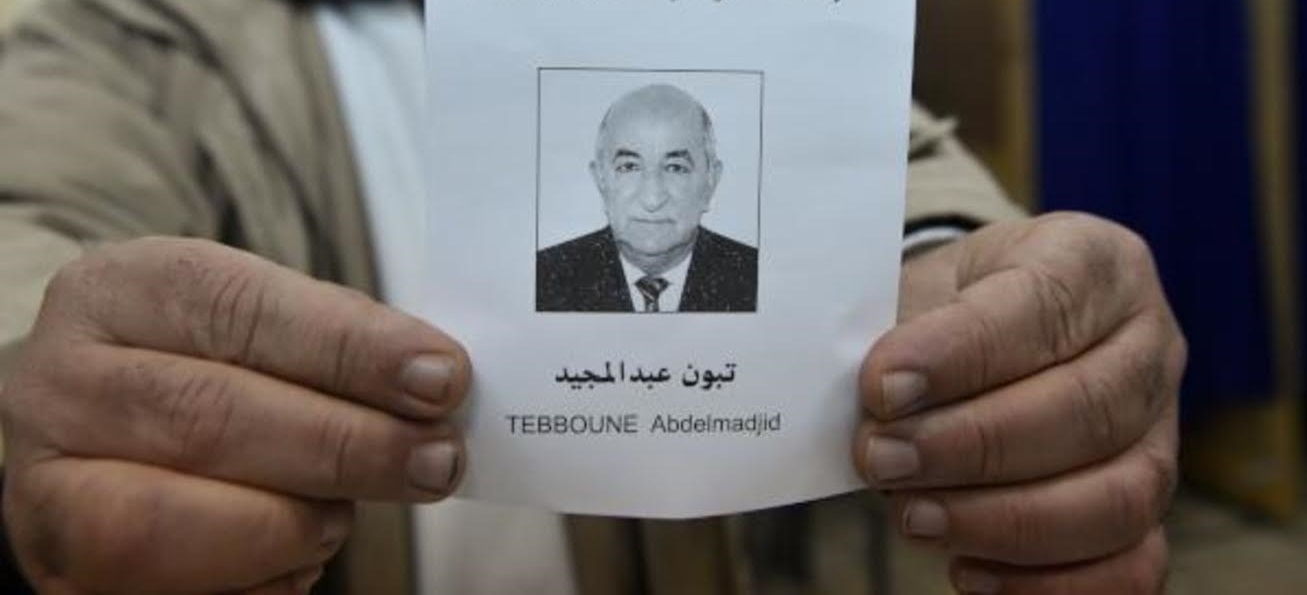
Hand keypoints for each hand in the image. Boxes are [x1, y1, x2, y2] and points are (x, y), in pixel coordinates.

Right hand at [0, 238, 470, 593]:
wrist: (99, 435)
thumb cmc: (205, 368)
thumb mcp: (256, 326)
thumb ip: (337, 345)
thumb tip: (436, 384)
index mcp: (118, 292)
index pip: (239, 308)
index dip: (348, 347)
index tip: (441, 378)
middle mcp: (62, 382)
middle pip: (210, 414)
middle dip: (345, 444)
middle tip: (435, 461)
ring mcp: (47, 485)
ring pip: (168, 520)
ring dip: (291, 523)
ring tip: (343, 514)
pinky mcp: (63, 572)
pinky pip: (172, 592)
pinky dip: (260, 578)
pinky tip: (298, 553)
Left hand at [856, 213, 1184, 593]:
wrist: (978, 330)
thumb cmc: (947, 308)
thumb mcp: (920, 289)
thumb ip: (900, 337)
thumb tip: (877, 412)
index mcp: (1093, 261)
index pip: (1043, 305)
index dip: (961, 354)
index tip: (882, 387)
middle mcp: (1147, 343)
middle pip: (1087, 408)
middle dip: (971, 446)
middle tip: (882, 458)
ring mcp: (1162, 430)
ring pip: (1119, 497)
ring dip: (1005, 520)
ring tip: (914, 515)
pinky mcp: (1150, 506)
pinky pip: (1133, 565)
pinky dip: (1051, 583)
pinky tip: (968, 570)